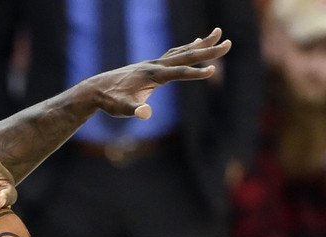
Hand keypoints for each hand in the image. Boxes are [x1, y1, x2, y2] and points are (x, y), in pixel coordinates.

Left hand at [87, 28, 231, 119]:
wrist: (96, 90)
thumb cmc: (110, 101)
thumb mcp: (122, 109)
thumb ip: (135, 111)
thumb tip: (146, 114)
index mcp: (152, 75)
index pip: (179, 73)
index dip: (195, 73)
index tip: (213, 71)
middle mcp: (155, 65)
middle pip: (186, 56)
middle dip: (208, 50)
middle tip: (229, 42)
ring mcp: (153, 63)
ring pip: (182, 51)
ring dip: (201, 43)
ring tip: (218, 33)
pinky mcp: (151, 65)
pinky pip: (174, 54)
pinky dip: (187, 48)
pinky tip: (195, 44)